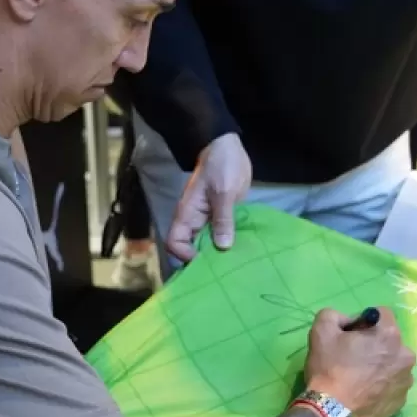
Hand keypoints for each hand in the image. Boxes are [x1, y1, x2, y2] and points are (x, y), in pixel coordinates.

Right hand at [166, 133, 251, 262]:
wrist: (228, 147)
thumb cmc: (221, 166)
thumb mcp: (223, 192)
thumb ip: (222, 219)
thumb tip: (222, 247)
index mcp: (187, 215)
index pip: (175, 243)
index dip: (185, 255)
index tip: (206, 261)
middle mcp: (194, 221)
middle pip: (190, 249)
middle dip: (204, 260)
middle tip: (224, 269)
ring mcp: (207, 220)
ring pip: (207, 245)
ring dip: (218, 254)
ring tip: (234, 264)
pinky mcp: (221, 217)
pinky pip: (221, 235)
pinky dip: (228, 244)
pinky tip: (241, 251)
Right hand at [303, 307, 416, 416]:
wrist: (332, 415)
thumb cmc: (329, 369)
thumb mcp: (321, 330)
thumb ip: (334, 315)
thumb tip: (347, 321)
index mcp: (390, 335)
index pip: (380, 314)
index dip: (362, 321)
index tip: (348, 335)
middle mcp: (406, 356)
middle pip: (389, 340)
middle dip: (373, 343)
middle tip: (352, 357)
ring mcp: (406, 381)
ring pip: (392, 363)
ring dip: (379, 364)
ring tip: (358, 378)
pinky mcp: (401, 401)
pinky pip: (392, 384)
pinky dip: (381, 384)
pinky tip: (363, 392)